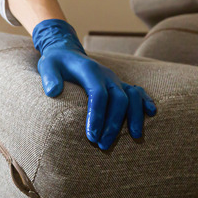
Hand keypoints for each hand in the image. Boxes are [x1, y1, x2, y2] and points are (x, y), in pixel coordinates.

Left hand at [32, 19, 156, 149]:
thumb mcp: (47, 65)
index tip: (91, 136)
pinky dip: (145, 101)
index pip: (98, 94)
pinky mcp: (119, 84)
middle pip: (118, 99)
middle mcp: (106, 74)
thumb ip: (49, 77)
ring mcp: (115, 79)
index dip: (97, 115)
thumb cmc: (55, 63)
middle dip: (113, 124)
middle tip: (102, 145)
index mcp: (89, 70)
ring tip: (133, 137)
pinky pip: (137, 91)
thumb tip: (53, 91)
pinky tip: (151, 114)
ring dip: (134, 117)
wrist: (67, 52)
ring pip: (132, 96)